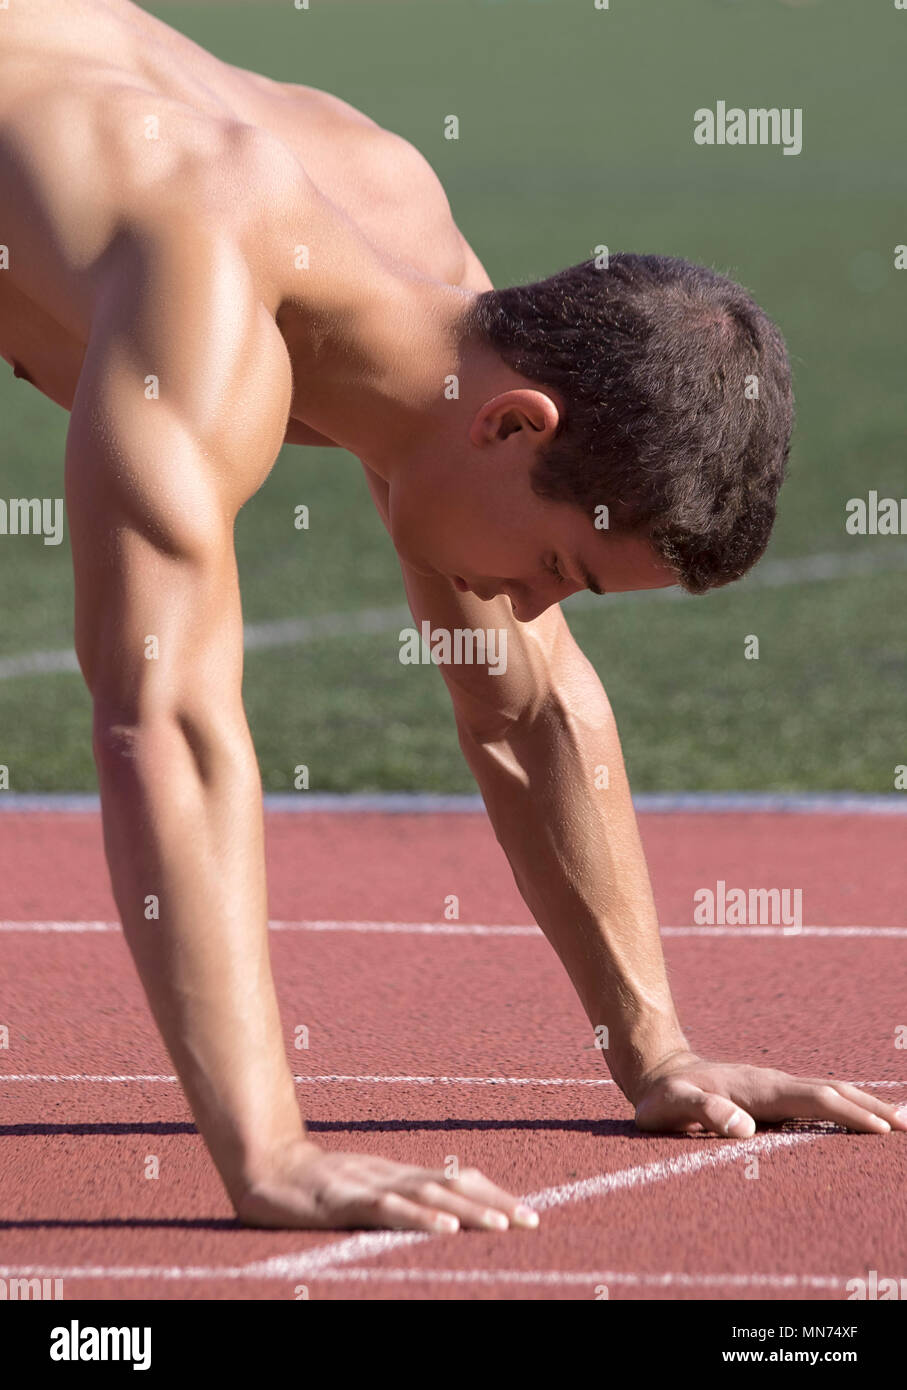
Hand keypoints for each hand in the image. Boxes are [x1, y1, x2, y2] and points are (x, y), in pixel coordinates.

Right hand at [234, 1140, 540, 1231]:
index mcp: (401, 1176)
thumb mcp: (366, 1195)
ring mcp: (371, 1186)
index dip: (494, 1194)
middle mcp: (394, 1176)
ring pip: (428, 1196)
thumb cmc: (318, 1188)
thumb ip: (398, 1201)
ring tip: (501, 1225)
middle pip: (454, 1185)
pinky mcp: (347, 1202)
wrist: (268, 1169)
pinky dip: (419, 1219)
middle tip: (532, 1220)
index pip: (457, 1180)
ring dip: (468, 1211)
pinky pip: (389, 1211)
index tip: (528, 1213)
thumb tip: (440, 1215)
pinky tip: (444, 1229)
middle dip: (496, 1203)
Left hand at [632, 1051, 906, 1137]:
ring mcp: (775, 1085)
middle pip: (833, 1091)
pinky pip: (817, 1097)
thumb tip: (744, 1128)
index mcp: (759, 1088)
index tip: (880, 1130)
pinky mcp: (773, 1093)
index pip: (815, 1099)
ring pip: (829, 1090)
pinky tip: (857, 1115)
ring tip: (897, 1121)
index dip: (848, 1113)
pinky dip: (846, 1104)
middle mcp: (774, 1083)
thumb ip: (703, 1114)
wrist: (658, 1070)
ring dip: (864, 1104)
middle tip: (906, 1127)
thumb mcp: (671, 1107)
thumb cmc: (663, 1097)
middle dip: (871, 1107)